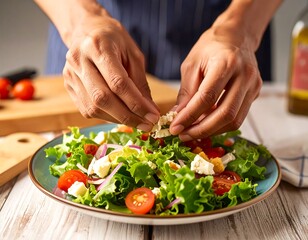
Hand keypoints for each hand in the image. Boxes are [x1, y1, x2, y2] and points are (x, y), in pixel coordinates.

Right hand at [62, 11, 159, 131]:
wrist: (86, 29)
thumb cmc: (114, 40)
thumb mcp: (133, 54)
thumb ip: (140, 82)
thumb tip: (149, 110)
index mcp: (98, 46)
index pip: (118, 82)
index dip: (137, 103)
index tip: (153, 116)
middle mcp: (79, 60)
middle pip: (102, 98)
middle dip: (128, 116)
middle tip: (147, 124)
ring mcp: (70, 74)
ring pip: (93, 107)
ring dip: (118, 119)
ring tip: (137, 122)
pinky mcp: (68, 85)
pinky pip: (87, 109)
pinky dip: (106, 116)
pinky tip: (121, 116)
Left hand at [169, 26, 261, 140]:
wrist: (236, 36)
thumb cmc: (210, 47)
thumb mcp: (191, 65)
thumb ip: (186, 91)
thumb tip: (178, 116)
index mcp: (226, 63)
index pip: (207, 97)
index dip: (189, 116)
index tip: (175, 127)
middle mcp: (245, 75)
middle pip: (225, 114)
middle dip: (201, 129)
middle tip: (183, 135)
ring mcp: (253, 85)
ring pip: (234, 120)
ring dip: (211, 131)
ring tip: (192, 132)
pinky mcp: (255, 93)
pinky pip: (238, 117)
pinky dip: (220, 125)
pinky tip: (205, 125)